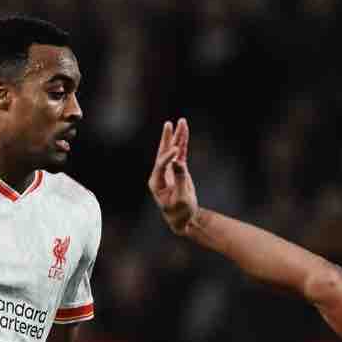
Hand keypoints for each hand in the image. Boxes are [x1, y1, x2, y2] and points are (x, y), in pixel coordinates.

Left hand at [148, 118, 197, 234]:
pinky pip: (181, 153)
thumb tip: (178, 162)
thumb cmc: (180, 212)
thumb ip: (180, 179)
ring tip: (181, 122)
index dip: (168, 157)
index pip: (160, 165)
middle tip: (169, 124)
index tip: (177, 151)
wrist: (182, 219)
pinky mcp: (177, 169)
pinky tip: (185, 131)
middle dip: (167, 139)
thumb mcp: (182, 198)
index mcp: (156, 183)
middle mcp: (160, 174)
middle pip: (163, 153)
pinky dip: (183, 143)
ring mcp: (169, 170)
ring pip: (173, 151)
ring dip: (177, 137)